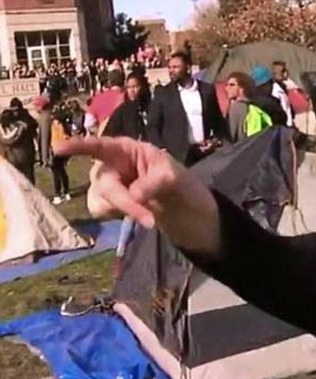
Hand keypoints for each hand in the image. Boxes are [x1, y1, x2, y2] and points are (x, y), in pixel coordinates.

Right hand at [57, 137, 219, 253]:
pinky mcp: (108, 203)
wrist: (182, 207)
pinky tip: (136, 213)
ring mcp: (107, 185)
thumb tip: (133, 195)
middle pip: (104, 185)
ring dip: (122, 211)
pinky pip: (101, 211)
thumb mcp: (173, 177)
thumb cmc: (177, 181)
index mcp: (126, 150)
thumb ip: (154, 182)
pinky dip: (118, 216)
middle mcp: (111, 165)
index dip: (78, 147)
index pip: (99, 145)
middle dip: (125, 203)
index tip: (58, 149)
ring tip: (148, 214)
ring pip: (99, 201)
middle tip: (150, 220)